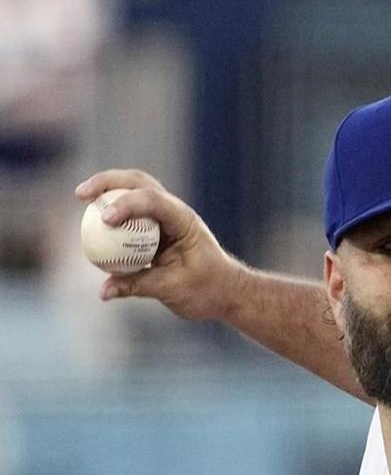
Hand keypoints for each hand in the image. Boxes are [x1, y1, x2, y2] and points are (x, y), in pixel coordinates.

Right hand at [75, 169, 243, 321]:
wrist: (225, 292)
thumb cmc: (208, 289)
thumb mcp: (174, 289)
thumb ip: (137, 286)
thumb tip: (103, 291)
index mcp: (184, 221)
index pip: (153, 201)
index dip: (126, 205)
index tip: (105, 220)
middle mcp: (173, 213)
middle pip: (138, 183)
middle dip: (108, 182)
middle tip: (81, 194)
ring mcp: (164, 219)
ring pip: (133, 192)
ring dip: (107, 190)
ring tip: (81, 198)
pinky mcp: (154, 230)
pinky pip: (129, 217)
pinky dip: (111, 214)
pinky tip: (90, 222)